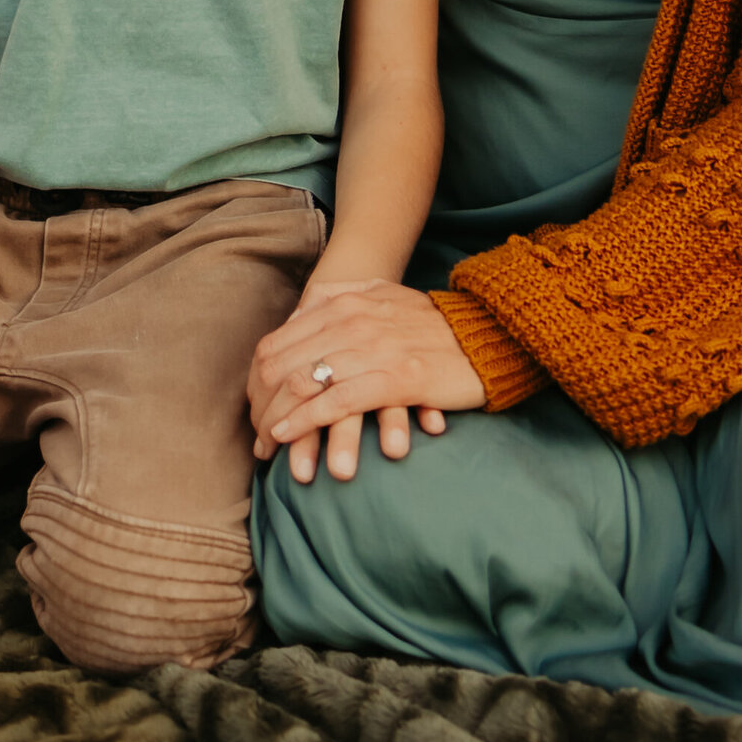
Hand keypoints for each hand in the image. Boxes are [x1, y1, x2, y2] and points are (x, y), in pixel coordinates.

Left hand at [249, 279, 485, 483]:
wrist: (487, 332)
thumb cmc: (430, 321)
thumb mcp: (380, 294)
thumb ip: (339, 297)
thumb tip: (300, 312)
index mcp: (342, 302)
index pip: (278, 342)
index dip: (256, 381)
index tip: (253, 410)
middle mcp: (351, 321)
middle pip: (282, 365)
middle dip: (261, 407)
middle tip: (254, 439)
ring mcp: (373, 348)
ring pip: (304, 384)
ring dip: (278, 420)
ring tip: (266, 447)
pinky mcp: (397, 377)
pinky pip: (338, 401)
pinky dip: (306, 421)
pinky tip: (289, 438)